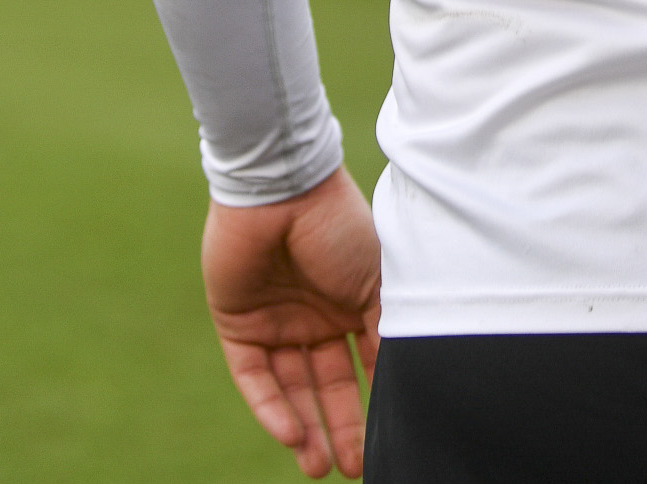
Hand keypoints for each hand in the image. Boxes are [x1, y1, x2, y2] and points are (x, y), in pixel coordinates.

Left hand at [202, 168, 382, 478]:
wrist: (283, 190)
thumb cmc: (340, 226)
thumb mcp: (379, 280)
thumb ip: (387, 329)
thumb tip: (406, 381)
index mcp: (354, 301)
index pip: (366, 363)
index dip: (377, 400)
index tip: (390, 439)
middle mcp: (317, 316)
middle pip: (329, 384)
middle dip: (340, 428)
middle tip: (352, 468)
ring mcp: (278, 322)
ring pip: (292, 388)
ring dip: (306, 428)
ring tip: (319, 467)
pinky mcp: (240, 326)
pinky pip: (255, 378)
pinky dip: (271, 408)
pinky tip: (290, 435)